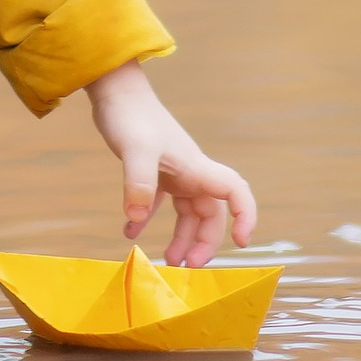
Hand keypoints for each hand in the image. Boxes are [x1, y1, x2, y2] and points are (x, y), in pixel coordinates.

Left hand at [85, 62, 256, 267]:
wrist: (116, 92)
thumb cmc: (131, 116)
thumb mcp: (134, 151)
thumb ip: (139, 184)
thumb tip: (138, 220)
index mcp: (195, 167)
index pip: (234, 192)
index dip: (245, 216)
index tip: (241, 243)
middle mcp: (190, 172)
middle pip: (211, 213)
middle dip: (205, 242)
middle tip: (186, 267)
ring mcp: (173, 172)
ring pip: (188, 212)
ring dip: (182, 237)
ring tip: (167, 261)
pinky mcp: (154, 171)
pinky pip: (160, 203)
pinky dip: (148, 220)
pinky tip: (130, 232)